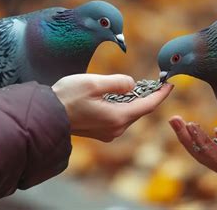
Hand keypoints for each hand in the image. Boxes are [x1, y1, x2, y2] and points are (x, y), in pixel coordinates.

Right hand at [52, 74, 172, 141]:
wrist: (45, 115)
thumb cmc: (67, 97)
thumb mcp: (94, 83)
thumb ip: (117, 82)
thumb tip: (132, 84)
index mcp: (117, 117)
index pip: (147, 106)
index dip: (161, 95)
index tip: (170, 85)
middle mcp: (116, 129)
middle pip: (139, 111)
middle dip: (148, 97)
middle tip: (155, 83)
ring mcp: (107, 133)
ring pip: (129, 115)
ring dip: (135, 102)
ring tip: (140, 87)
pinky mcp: (100, 132)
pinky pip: (119, 118)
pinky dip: (124, 107)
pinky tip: (121, 97)